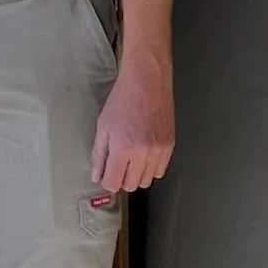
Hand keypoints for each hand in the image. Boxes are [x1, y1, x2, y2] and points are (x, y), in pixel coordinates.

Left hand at [90, 53, 173, 191]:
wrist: (147, 82)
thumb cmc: (124, 98)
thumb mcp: (103, 125)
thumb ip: (99, 154)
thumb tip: (97, 174)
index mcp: (123, 148)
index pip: (114, 183)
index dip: (107, 181)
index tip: (105, 175)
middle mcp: (143, 153)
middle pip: (131, 185)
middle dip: (121, 179)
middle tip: (116, 165)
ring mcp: (159, 151)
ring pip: (147, 180)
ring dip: (136, 175)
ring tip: (130, 158)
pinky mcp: (170, 146)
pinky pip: (160, 170)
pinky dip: (150, 167)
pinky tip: (143, 154)